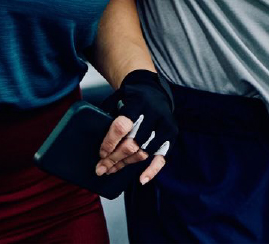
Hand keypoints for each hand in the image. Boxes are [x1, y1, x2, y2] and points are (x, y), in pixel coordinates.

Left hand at [95, 70, 176, 185]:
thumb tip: (97, 142)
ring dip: (126, 164)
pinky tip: (141, 179)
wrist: (153, 88)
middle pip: (132, 144)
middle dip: (114, 159)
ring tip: (112, 169)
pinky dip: (152, 171)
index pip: (121, 126)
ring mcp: (164, 125)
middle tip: (101, 168)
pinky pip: (162, 158)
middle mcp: (153, 114)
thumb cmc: (131, 96)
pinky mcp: (171, 135)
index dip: (110, 142)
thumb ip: (110, 116)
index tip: (101, 153)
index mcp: (137, 102)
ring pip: (143, 153)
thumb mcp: (118, 98)